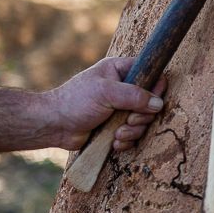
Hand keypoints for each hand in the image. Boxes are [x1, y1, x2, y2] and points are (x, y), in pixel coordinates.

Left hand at [44, 57, 167, 150]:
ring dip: (132, 131)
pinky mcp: (116, 126)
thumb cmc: (76, 101)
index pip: (150, 74)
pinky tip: (114, 141)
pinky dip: (125, 141)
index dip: (155, 88)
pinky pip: (133, 135)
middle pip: (150, 103)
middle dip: (141, 116)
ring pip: (143, 121)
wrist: (55, 125)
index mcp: (120, 71)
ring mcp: (120, 109)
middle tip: (128, 119)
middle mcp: (123, 89)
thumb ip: (134, 95)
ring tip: (117, 133)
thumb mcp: (106, 92)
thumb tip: (158, 103)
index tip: (150, 101)